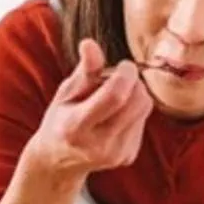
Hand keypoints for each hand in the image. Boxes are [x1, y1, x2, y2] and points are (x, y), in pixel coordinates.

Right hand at [25, 39, 153, 181]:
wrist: (58, 160)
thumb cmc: (61, 118)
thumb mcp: (66, 92)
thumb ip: (84, 70)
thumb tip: (90, 43)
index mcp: (76, 127)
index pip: (115, 96)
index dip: (126, 74)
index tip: (124, 65)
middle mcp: (98, 145)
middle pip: (137, 102)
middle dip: (133, 82)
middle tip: (118, 78)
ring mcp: (115, 154)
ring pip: (144, 109)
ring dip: (135, 95)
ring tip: (113, 98)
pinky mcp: (128, 156)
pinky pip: (143, 121)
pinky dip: (134, 111)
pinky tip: (116, 116)